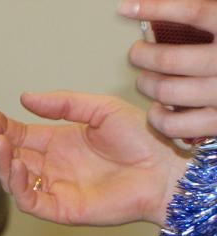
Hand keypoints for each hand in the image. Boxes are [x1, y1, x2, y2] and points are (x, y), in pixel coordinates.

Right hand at [0, 92, 188, 227]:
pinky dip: (18, 185)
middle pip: (11, 156)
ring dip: (2, 161)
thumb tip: (25, 98)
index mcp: (59, 142)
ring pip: (14, 179)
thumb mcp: (101, 109)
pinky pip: (29, 200)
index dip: (1, 126)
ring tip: (0, 143)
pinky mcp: (60, 208)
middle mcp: (52, 166)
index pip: (20, 135)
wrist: (163, 170)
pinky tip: (18, 165)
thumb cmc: (141, 140)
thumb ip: (64, 104)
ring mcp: (54, 188)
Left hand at [128, 0, 216, 138]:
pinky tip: (157, 108)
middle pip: (168, 60)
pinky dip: (157, 116)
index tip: (127, 9)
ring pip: (165, 90)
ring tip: (145, 79)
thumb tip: (163, 12)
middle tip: (137, 53)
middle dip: (142, 56)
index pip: (194, 13)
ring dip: (146, 84)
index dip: (157, 9)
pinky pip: (174, 124)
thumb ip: (209, 20)